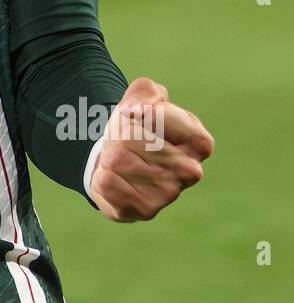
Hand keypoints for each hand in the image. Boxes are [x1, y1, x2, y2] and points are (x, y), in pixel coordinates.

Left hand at [90, 77, 213, 222]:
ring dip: (109, 154)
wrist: (120, 167)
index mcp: (199, 142)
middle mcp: (190, 171)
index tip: (139, 116)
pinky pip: (107, 182)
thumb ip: (145, 92)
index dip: (138, 110)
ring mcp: (169, 194)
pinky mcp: (145, 210)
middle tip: (125, 142)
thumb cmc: (137, 130)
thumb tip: (136, 112)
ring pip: (116, 158)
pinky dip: (103, 177)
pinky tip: (116, 179)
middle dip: (119, 133)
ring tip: (120, 160)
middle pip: (131, 135)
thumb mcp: (144, 100)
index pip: (158, 115)